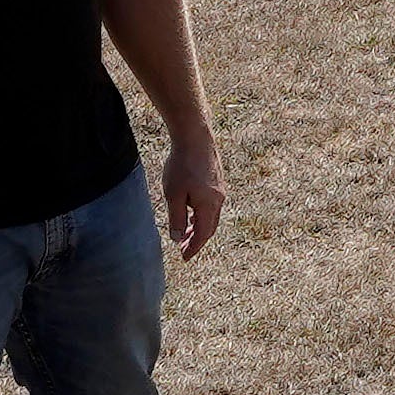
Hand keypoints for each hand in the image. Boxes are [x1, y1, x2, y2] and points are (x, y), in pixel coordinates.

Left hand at [158, 129, 225, 259]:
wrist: (195, 136)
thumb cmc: (182, 165)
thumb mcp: (174, 195)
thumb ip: (177, 218)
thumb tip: (178, 238)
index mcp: (209, 206)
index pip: (203, 235)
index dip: (194, 248)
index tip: (184, 258)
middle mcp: (219, 200)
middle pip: (209, 227)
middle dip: (197, 240)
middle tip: (183, 248)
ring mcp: (220, 189)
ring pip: (211, 215)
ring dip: (198, 226)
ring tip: (185, 232)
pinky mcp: (217, 180)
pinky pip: (211, 204)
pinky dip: (201, 214)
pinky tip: (191, 210)